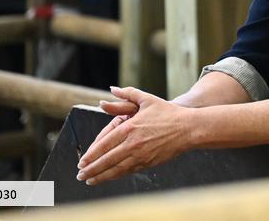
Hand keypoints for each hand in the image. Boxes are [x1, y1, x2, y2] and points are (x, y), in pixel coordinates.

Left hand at [77, 86, 193, 184]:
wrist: (188, 128)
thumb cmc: (168, 113)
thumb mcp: (147, 99)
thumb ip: (128, 93)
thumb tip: (112, 89)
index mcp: (130, 127)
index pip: (104, 144)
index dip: (91, 154)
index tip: (82, 161)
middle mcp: (133, 143)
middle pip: (106, 159)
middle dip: (91, 169)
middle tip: (80, 174)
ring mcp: (141, 155)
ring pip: (116, 169)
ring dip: (100, 176)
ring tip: (89, 180)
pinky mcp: (148, 162)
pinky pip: (128, 171)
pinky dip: (116, 176)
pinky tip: (108, 178)